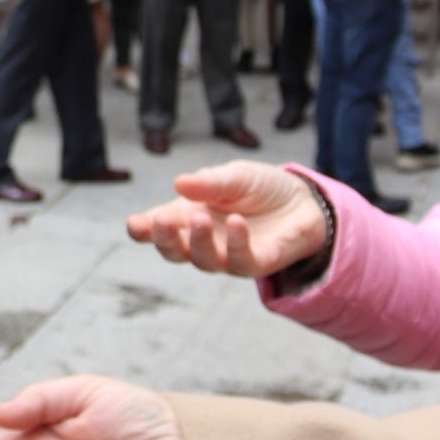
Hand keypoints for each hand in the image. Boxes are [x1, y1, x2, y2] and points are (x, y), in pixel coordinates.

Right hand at [126, 161, 326, 277]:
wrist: (302, 200)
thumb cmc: (259, 188)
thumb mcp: (234, 175)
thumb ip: (210, 182)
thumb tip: (180, 183)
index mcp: (187, 216)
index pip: (156, 229)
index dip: (142, 230)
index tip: (136, 225)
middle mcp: (203, 240)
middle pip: (173, 251)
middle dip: (163, 239)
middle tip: (161, 221)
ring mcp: (227, 255)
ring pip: (203, 261)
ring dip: (198, 242)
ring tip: (200, 218)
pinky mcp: (256, 263)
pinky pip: (240, 261)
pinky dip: (235, 243)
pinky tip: (236, 222)